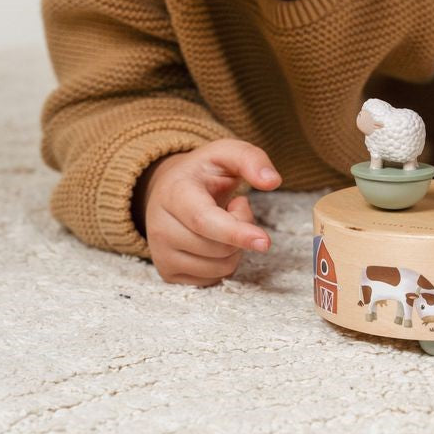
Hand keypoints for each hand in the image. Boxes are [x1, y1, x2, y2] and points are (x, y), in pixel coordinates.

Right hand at [132, 138, 281, 285]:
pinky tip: (211, 241)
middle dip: (242, 231)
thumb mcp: (227, 153)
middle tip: (233, 207)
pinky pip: (213, 280)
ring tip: (220, 222)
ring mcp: (161, 253)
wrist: (170, 190)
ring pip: (219, 267)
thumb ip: (252, 159)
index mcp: (174, 194)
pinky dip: (223, 263)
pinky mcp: (167, 273)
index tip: (264, 242)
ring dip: (234, 248)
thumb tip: (273, 181)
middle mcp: (160, 227)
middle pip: (220, 248)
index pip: (204, 221)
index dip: (236, 232)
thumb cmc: (203, 173)